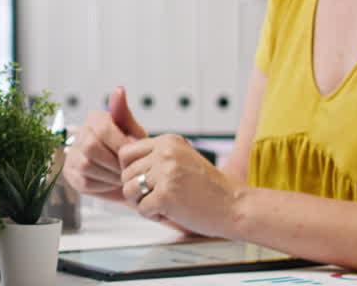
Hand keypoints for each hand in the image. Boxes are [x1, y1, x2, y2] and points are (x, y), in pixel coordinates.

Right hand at [63, 86, 147, 200]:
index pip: (103, 129)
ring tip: (122, 177)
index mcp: (94, 118)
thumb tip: (119, 89)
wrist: (128, 175)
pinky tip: (110, 181)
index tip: (134, 156)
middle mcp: (79, 133)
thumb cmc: (131, 151)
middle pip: (91, 148)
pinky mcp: (70, 173)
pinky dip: (102, 185)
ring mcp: (71, 154)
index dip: (121, 146)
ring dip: (110, 175)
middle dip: (114, 163)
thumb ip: (125, 114)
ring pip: (87, 166)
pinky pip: (84, 181)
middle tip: (128, 170)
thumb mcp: (133, 132)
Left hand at [119, 134, 241, 236]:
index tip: (145, 182)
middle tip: (156, 197)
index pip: (126, 153)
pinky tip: (170, 213)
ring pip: (129, 190)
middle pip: (125, 174)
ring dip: (141, 203)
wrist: (235, 206)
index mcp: (168, 141)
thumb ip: (155, 157)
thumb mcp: (181, 159)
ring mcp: (165, 173)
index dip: (130, 172)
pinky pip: (141, 208)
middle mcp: (165, 153)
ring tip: (162, 205)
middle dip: (136, 190)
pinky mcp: (166, 195)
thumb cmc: (208, 188)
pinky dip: (152, 215)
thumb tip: (122, 162)